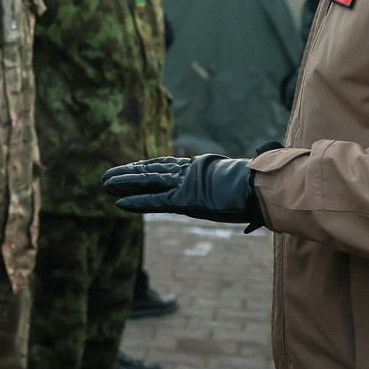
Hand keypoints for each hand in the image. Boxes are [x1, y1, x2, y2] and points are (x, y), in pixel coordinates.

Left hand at [101, 155, 265, 228]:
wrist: (264, 186)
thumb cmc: (261, 187)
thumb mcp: (243, 185)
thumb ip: (234, 188)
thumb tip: (246, 197)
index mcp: (202, 168)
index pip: (168, 166)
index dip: (147, 167)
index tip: (132, 167)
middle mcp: (189, 172)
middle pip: (152, 170)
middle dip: (129, 174)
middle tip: (108, 176)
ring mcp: (186, 184)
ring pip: (148, 181)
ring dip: (124, 183)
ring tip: (104, 183)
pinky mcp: (185, 198)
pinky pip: (155, 201)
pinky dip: (136, 201)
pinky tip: (118, 202)